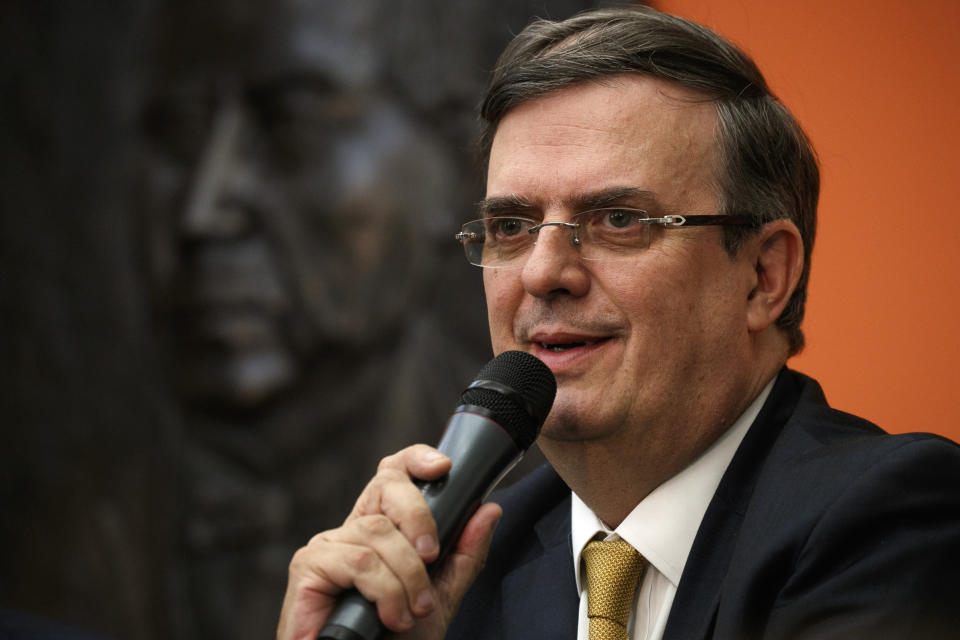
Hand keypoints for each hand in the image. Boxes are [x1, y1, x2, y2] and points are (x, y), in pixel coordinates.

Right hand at [277, 444, 502, 639]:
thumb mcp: (441, 595)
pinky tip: (391, 617)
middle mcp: (351, 529)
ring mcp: (327, 545)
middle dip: (419, 517)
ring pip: (377, 531)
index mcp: (380, 529)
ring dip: (406, 575)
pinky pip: (357, 561)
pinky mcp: (307, 567)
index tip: (442, 466)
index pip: (392, 475)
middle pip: (386, 487)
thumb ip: (465, 554)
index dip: (414, 459)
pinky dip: (384, 590)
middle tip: (433, 556)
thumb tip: (489, 510)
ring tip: (414, 611)